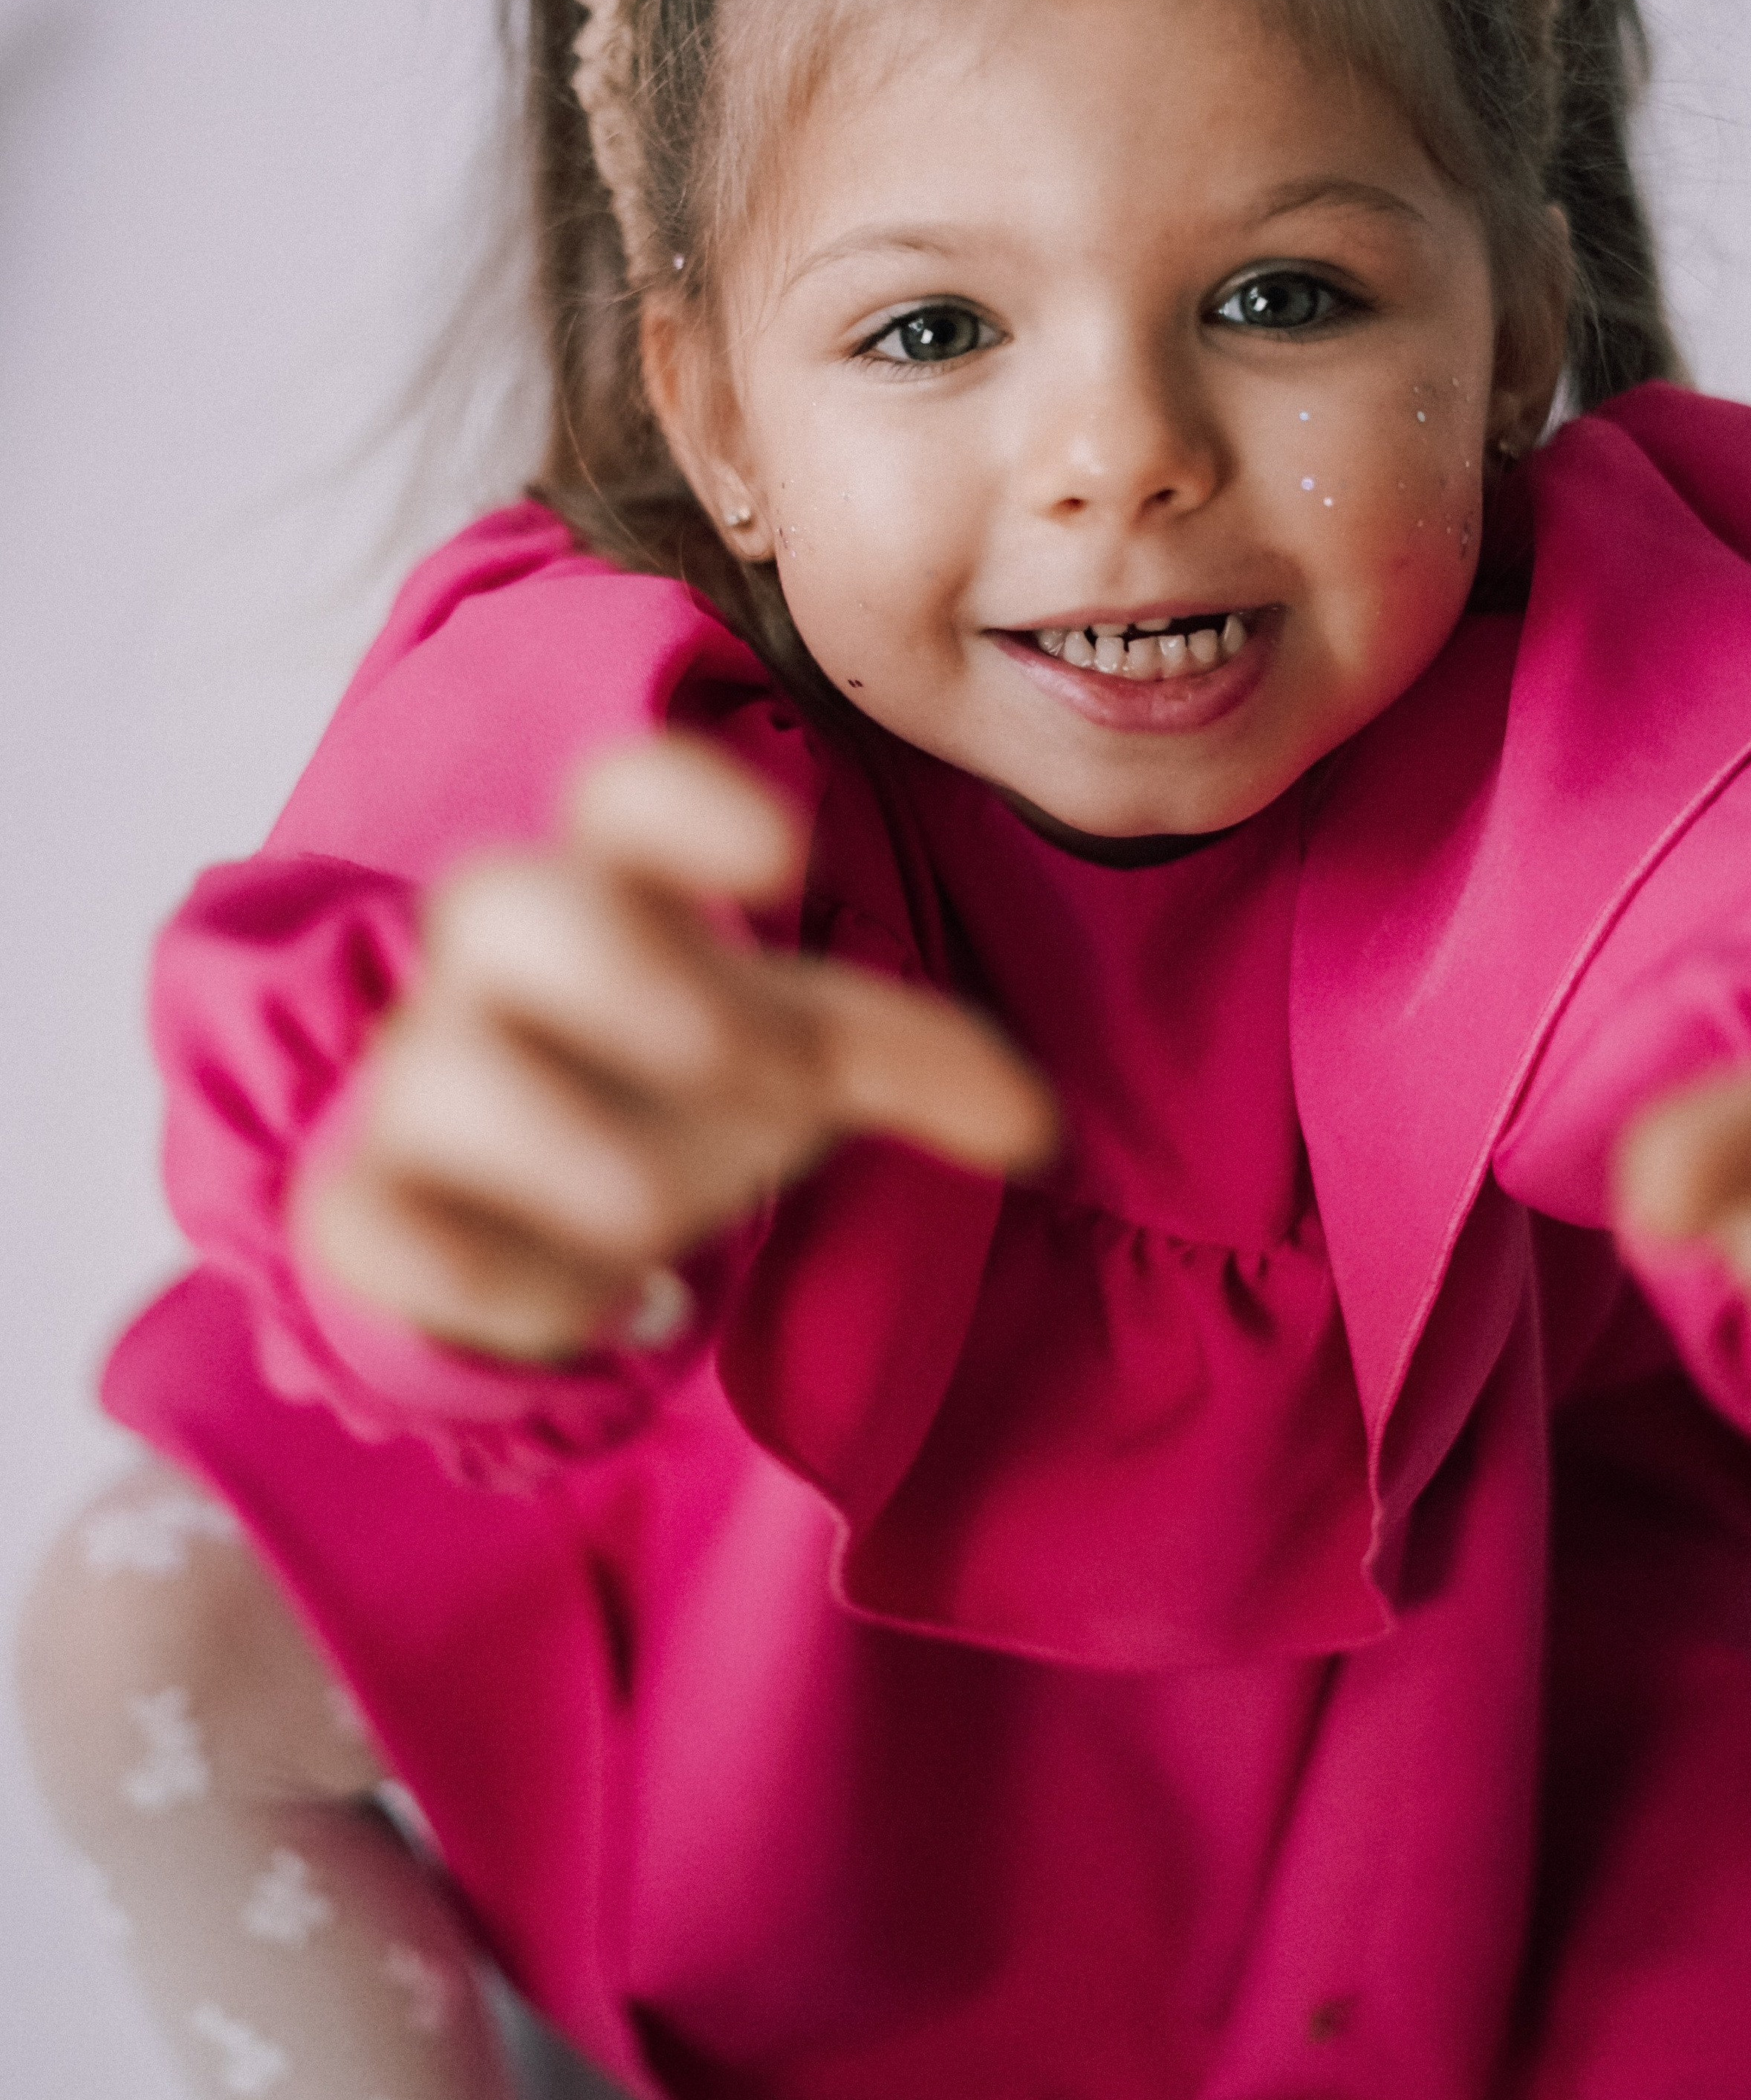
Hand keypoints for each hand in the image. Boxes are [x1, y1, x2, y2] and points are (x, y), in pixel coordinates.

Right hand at [293, 737, 1056, 1362]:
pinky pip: (385, 1224)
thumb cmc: (673, 1082)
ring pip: (438, 1074)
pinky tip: (593, 1306)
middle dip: (622, 972)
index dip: (688, 802)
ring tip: (656, 1217)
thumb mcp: (804, 1054)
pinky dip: (495, 1278)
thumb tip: (1036, 1125)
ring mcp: (417, 1080)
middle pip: (502, 897)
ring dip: (563, 1142)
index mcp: (612, 892)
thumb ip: (919, 1061)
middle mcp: (495, 964)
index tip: (784, 855)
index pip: (619, 792)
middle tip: (744, 1066)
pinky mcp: (365, 1205)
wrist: (536, 1209)